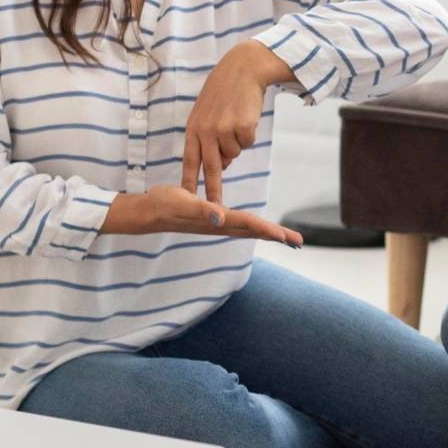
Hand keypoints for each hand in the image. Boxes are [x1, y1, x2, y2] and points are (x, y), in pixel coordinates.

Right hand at [104, 185, 304, 246]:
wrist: (148, 211)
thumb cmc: (166, 204)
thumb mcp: (184, 204)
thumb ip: (203, 211)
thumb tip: (220, 219)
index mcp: (219, 220)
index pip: (251, 225)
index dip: (270, 231)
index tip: (289, 239)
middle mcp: (221, 224)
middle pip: (255, 230)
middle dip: (277, 236)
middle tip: (299, 242)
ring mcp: (217, 224)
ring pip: (248, 229)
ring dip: (267, 232)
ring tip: (286, 238)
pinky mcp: (211, 220)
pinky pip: (237, 223)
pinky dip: (252, 226)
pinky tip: (258, 228)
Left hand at [183, 40, 290, 203]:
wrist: (242, 70)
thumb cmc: (225, 92)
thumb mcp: (208, 114)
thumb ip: (209, 139)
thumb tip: (222, 165)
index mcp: (193, 128)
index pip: (188, 161)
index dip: (187, 181)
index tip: (185, 199)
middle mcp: (206, 131)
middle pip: (210, 168)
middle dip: (213, 191)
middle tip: (215, 209)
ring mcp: (224, 129)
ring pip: (234, 153)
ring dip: (238, 142)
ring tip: (235, 120)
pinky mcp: (242, 127)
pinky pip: (247, 142)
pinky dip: (249, 133)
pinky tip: (245, 116)